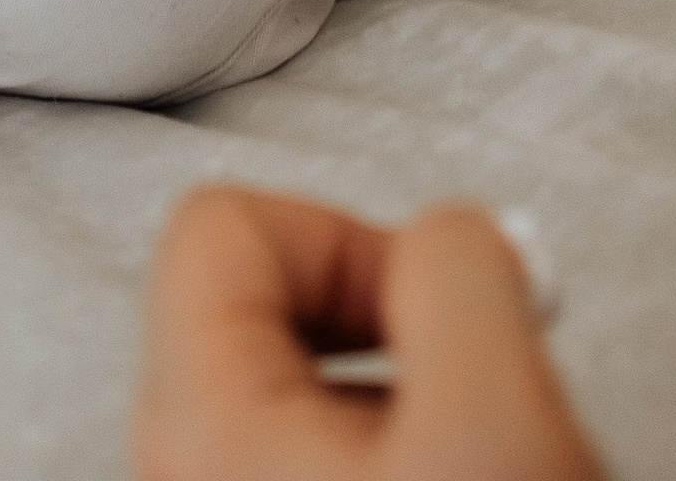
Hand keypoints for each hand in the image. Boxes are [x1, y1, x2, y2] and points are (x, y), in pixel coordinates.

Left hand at [135, 187, 598, 480]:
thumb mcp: (494, 412)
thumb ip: (462, 266)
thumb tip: (454, 235)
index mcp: (196, 422)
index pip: (221, 221)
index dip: (346, 233)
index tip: (430, 308)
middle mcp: (181, 472)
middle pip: (267, 300)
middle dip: (390, 317)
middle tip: (472, 388)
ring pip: (307, 388)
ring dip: (407, 397)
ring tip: (478, 456)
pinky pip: (321, 462)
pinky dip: (401, 456)